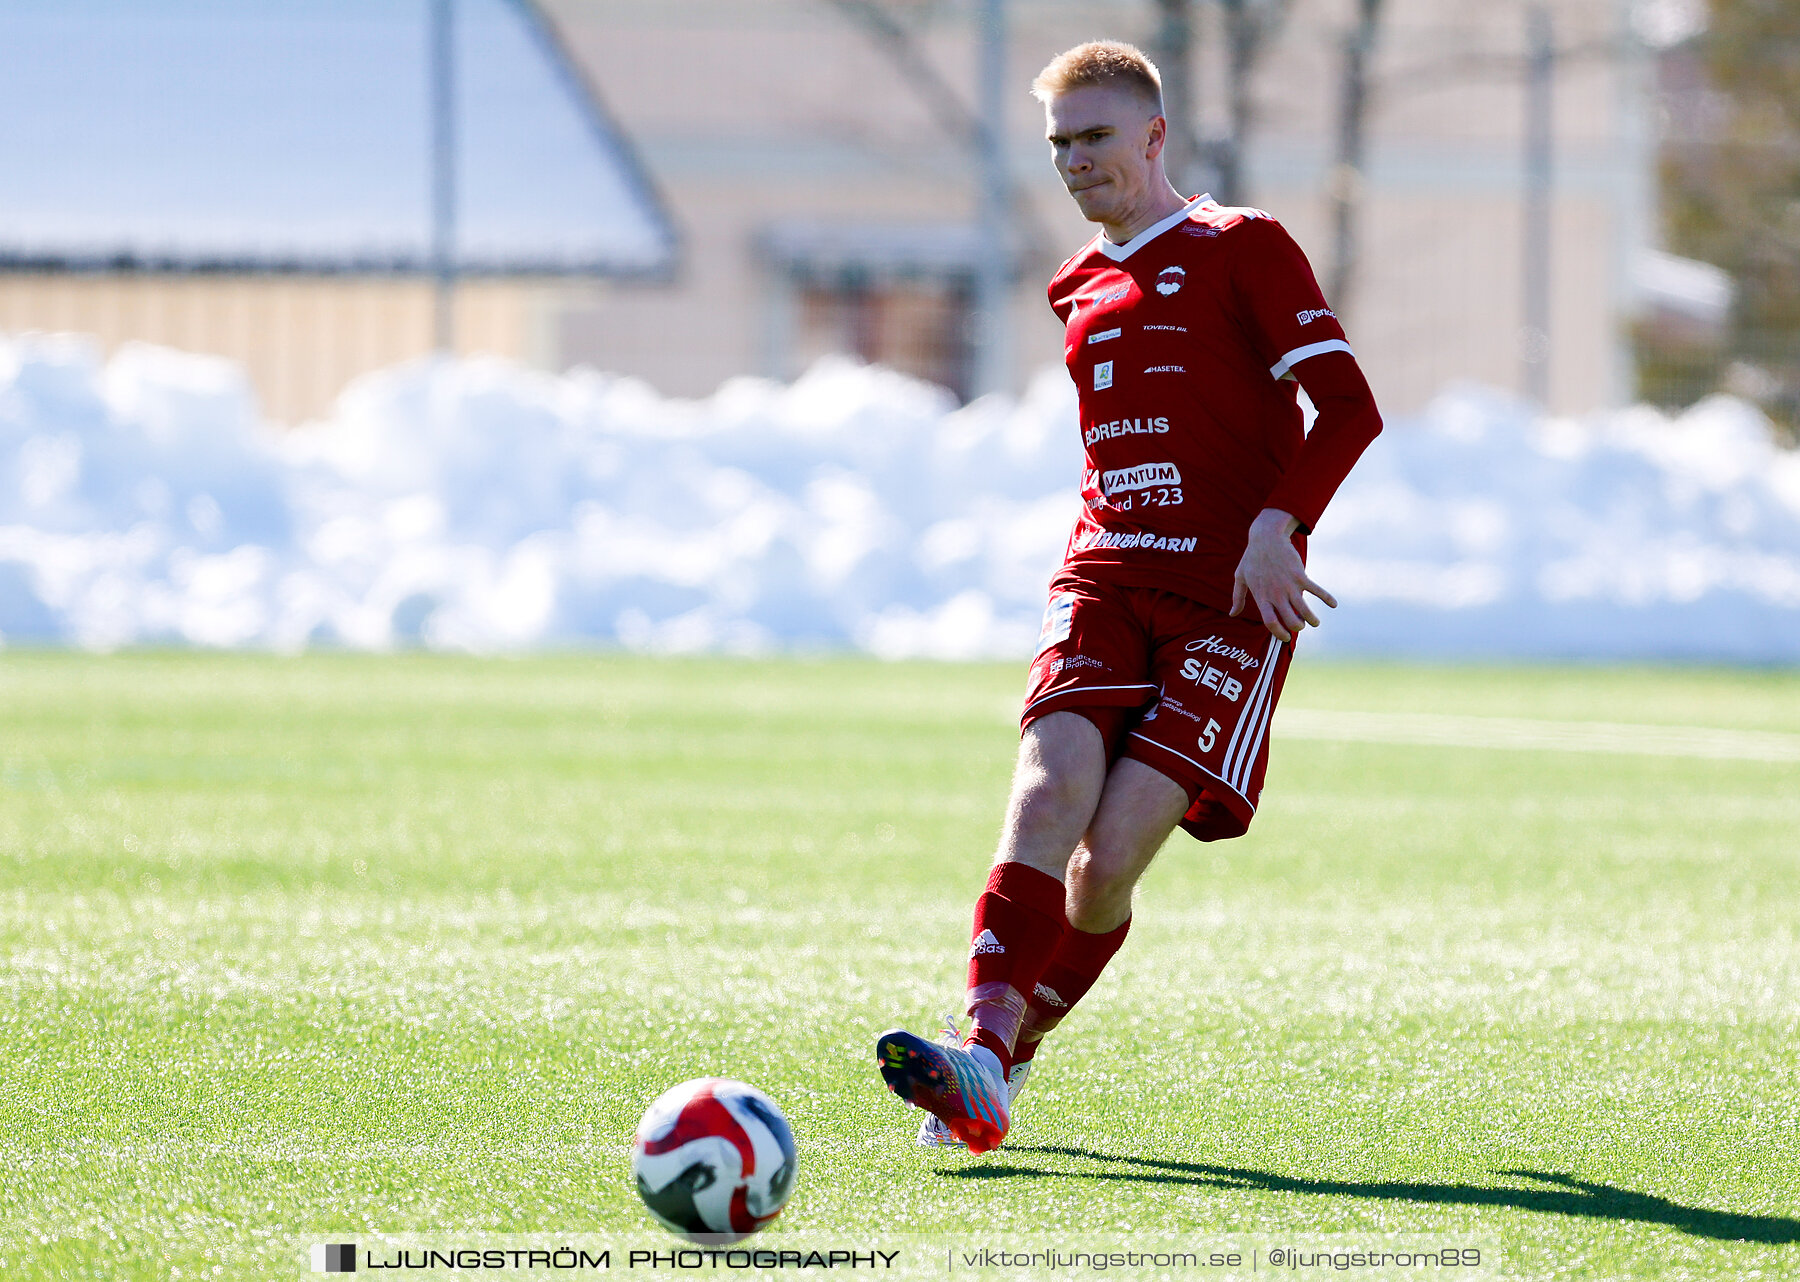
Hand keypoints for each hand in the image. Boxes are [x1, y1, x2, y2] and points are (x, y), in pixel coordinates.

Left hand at [1230, 508, 1336, 641]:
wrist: (1266, 537)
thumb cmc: (1252, 558)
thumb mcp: (1240, 578)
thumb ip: (1238, 598)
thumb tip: (1233, 614)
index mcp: (1262, 597)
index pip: (1271, 622)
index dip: (1279, 633)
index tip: (1285, 637)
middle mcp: (1276, 594)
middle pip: (1290, 620)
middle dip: (1297, 627)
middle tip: (1300, 626)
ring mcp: (1289, 585)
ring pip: (1304, 610)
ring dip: (1312, 619)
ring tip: (1315, 622)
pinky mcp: (1300, 575)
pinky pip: (1317, 590)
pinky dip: (1327, 598)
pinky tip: (1334, 604)